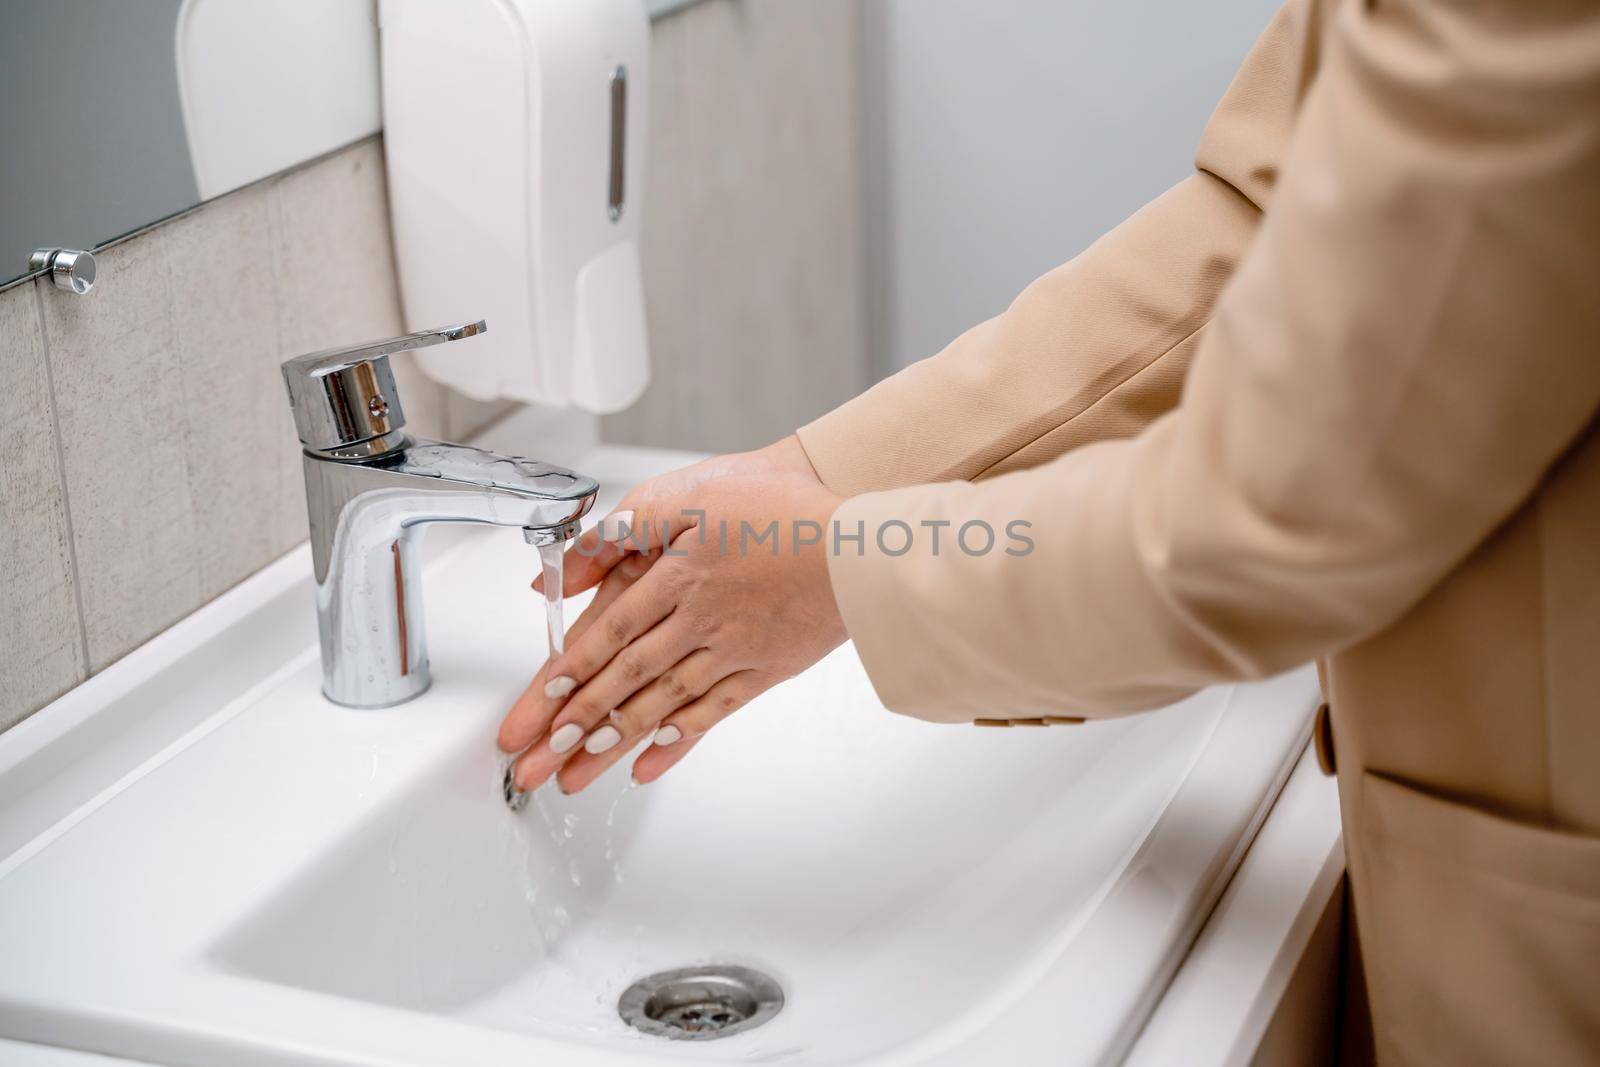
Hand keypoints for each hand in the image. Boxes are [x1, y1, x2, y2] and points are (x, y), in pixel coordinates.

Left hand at [497, 447, 846, 793]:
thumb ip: (627, 526)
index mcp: (677, 578)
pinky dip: (677, 744)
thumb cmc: (783, 508)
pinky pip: (712, 714)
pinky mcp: (765, 670)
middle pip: (624, 679)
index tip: (539, 703)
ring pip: (660, 705)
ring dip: (612, 743)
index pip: (610, 632)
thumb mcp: (693, 492)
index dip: (570, 670)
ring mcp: (732, 653)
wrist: (860, 540)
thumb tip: (567, 568)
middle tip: (531, 761)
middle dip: (572, 723)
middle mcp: (699, 623)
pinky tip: (646, 768)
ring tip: (573, 776)